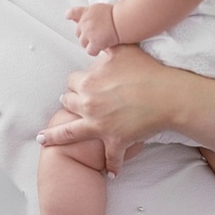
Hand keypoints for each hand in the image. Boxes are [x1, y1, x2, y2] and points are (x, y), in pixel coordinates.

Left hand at [38, 45, 172, 174]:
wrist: (168, 95)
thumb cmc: (148, 70)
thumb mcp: (123, 49)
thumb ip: (106, 44)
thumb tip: (97, 39)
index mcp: (89, 81)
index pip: (71, 80)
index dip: (76, 81)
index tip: (79, 83)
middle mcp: (89, 104)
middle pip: (67, 102)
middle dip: (69, 102)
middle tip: (70, 104)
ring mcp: (99, 125)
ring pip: (70, 131)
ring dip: (58, 135)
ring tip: (46, 139)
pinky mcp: (115, 141)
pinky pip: (109, 158)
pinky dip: (111, 167)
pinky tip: (110, 174)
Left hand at [65, 3, 119, 55]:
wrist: (122, 20)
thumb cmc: (116, 14)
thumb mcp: (99, 8)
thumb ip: (87, 13)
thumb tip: (73, 17)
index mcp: (86, 12)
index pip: (71, 13)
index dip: (70, 16)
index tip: (69, 17)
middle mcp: (84, 22)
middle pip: (78, 33)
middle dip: (86, 35)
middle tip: (97, 36)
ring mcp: (88, 33)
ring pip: (83, 43)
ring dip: (91, 44)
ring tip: (101, 41)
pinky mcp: (94, 42)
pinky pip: (90, 51)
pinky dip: (96, 51)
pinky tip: (103, 47)